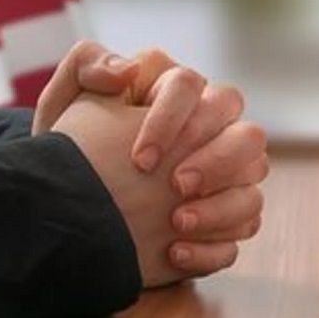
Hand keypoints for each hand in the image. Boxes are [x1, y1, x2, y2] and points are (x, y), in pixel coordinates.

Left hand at [33, 42, 268, 272]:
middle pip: (245, 131)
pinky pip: (245, 225)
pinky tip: (174, 252)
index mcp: (175, 93)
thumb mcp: (63, 103)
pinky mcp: (223, 216)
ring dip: (223, 204)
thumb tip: (128, 70)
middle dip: (217, 159)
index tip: (140, 159)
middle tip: (176, 185)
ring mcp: (224, 173)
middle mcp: (210, 130)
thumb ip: (87, 64)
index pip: (193, 87)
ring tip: (176, 223)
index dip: (172, 120)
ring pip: (255, 178)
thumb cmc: (69, 148)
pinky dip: (214, 243)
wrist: (65, 203)